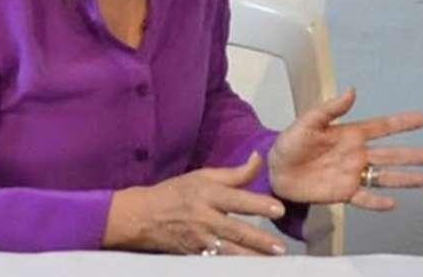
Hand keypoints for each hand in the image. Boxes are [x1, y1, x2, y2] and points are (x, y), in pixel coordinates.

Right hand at [103, 152, 287, 255]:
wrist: (142, 217)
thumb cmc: (176, 192)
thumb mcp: (203, 176)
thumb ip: (234, 173)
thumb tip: (259, 158)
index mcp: (208, 194)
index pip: (237, 200)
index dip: (258, 205)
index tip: (279, 210)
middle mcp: (205, 218)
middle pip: (235, 230)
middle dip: (259, 240)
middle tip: (280, 247)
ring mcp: (199, 240)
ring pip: (228, 251)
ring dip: (251, 257)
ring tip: (272, 261)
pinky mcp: (195, 255)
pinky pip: (217, 262)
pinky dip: (233, 266)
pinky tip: (249, 269)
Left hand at [268, 88, 422, 210]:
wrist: (274, 172)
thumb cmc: (289, 144)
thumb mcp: (308, 122)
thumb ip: (331, 109)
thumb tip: (352, 91)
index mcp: (350, 134)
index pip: (382, 127)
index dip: (402, 123)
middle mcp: (357, 155)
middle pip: (391, 154)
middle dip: (413, 155)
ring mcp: (352, 175)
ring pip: (384, 176)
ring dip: (404, 178)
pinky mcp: (343, 193)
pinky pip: (364, 198)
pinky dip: (378, 202)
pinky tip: (393, 204)